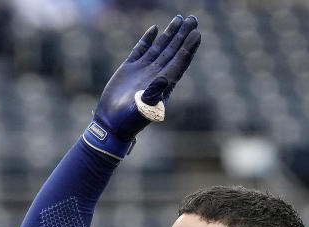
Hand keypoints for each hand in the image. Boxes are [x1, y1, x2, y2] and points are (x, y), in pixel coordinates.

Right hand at [94, 15, 200, 142]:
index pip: (179, 62)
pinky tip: (155, 29)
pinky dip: (148, 39)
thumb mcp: (143, 110)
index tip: (197, 34)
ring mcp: (143, 70)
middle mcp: (156, 75)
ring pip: (160, 47)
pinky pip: (141, 49)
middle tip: (193, 19)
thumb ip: (153, 94)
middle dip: (184, 35)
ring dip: (170, 34)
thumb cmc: (129, 121)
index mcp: (163, 85)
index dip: (189, 48)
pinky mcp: (130, 69)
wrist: (111, 125)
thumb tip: (165, 78)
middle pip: (174, 51)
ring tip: (180, 19)